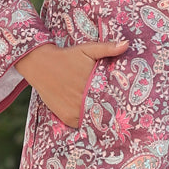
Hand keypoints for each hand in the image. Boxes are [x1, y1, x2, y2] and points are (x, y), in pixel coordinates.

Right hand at [15, 39, 129, 127]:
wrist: (41, 64)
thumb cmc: (67, 56)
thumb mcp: (87, 49)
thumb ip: (107, 48)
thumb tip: (127, 44)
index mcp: (92, 85)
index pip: (112, 99)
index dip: (121, 103)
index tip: (127, 105)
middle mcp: (83, 100)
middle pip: (104, 112)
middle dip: (111, 112)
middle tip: (121, 116)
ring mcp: (74, 111)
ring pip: (93, 120)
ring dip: (99, 119)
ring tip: (110, 121)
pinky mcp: (67, 117)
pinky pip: (81, 125)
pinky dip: (87, 123)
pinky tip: (94, 121)